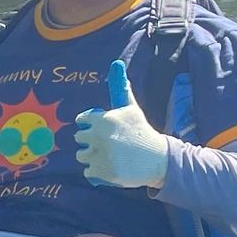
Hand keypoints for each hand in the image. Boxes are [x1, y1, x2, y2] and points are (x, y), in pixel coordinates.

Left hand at [74, 59, 168, 189]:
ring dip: (90, 157)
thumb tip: (117, 64)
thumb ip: (121, 90)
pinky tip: (108, 167)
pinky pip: (87, 171)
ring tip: (107, 157)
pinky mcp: (101, 172)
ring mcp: (99, 154)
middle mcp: (98, 136)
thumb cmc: (142, 132)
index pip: (81, 121)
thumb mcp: (132, 110)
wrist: (157, 159)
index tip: (100, 131)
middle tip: (105, 145)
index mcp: (103, 119)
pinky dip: (95, 171)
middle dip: (89, 141)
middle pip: (79, 138)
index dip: (89, 125)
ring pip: (81, 155)